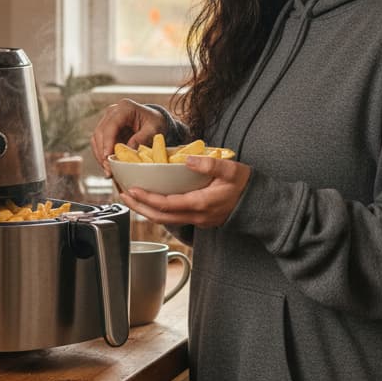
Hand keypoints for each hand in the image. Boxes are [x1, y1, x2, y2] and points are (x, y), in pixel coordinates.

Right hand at [91, 100, 166, 174]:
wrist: (154, 120)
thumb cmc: (155, 123)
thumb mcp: (154, 130)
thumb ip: (141, 138)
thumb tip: (128, 151)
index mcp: (125, 107)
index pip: (111, 125)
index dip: (107, 142)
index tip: (107, 156)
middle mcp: (112, 112)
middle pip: (100, 132)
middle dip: (102, 152)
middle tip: (108, 168)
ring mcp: (107, 120)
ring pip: (96, 139)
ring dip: (100, 155)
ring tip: (108, 170)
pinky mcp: (106, 129)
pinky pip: (99, 143)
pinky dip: (102, 155)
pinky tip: (108, 166)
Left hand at [117, 155, 251, 228]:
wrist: (259, 205)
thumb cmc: (246, 185)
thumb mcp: (231, 169)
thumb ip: (209, 164)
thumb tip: (188, 159)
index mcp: (200, 203)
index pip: (166, 204)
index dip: (147, 198)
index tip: (132, 190)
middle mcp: (196, 216)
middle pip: (160, 217)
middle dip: (138, 207)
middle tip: (122, 196)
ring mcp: (197, 221)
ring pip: (165, 220)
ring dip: (146, 210)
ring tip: (132, 199)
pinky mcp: (198, 220)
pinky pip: (172, 218)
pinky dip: (158, 211)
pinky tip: (151, 201)